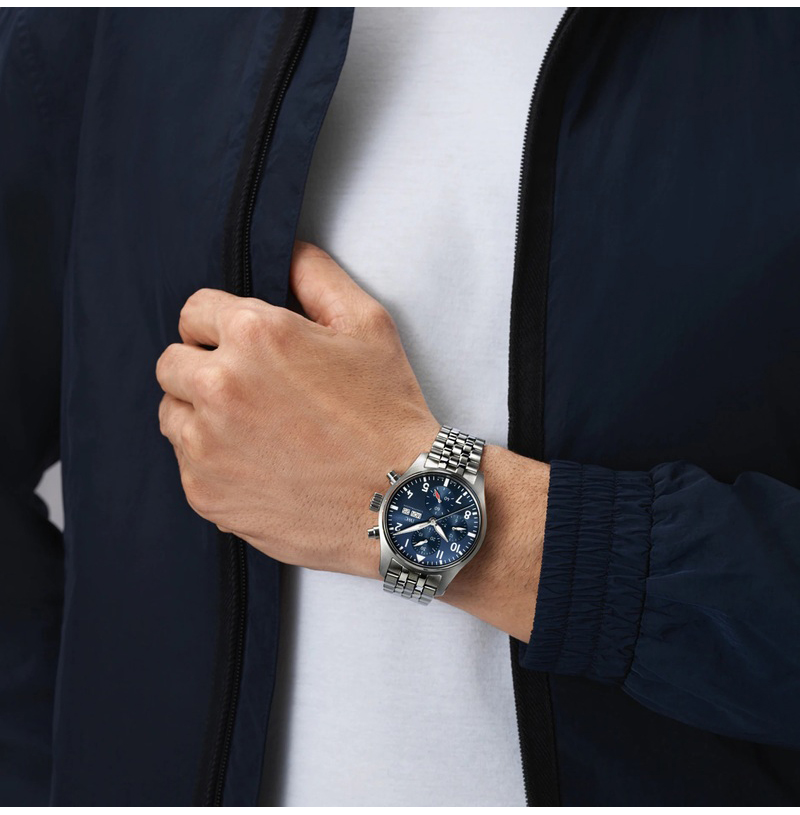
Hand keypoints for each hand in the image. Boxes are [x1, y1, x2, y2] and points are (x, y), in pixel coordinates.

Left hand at [156, 240, 438, 577]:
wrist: (398, 502)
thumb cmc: (387, 413)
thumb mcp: (369, 325)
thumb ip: (317, 276)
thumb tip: (286, 249)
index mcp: (255, 334)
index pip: (194, 310)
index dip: (221, 325)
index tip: (244, 346)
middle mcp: (218, 386)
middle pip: (172, 362)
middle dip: (204, 367)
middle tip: (250, 388)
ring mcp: (205, 445)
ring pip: (172, 413)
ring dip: (200, 414)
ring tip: (255, 428)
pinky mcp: (204, 492)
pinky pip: (186, 463)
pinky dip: (212, 461)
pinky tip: (260, 464)